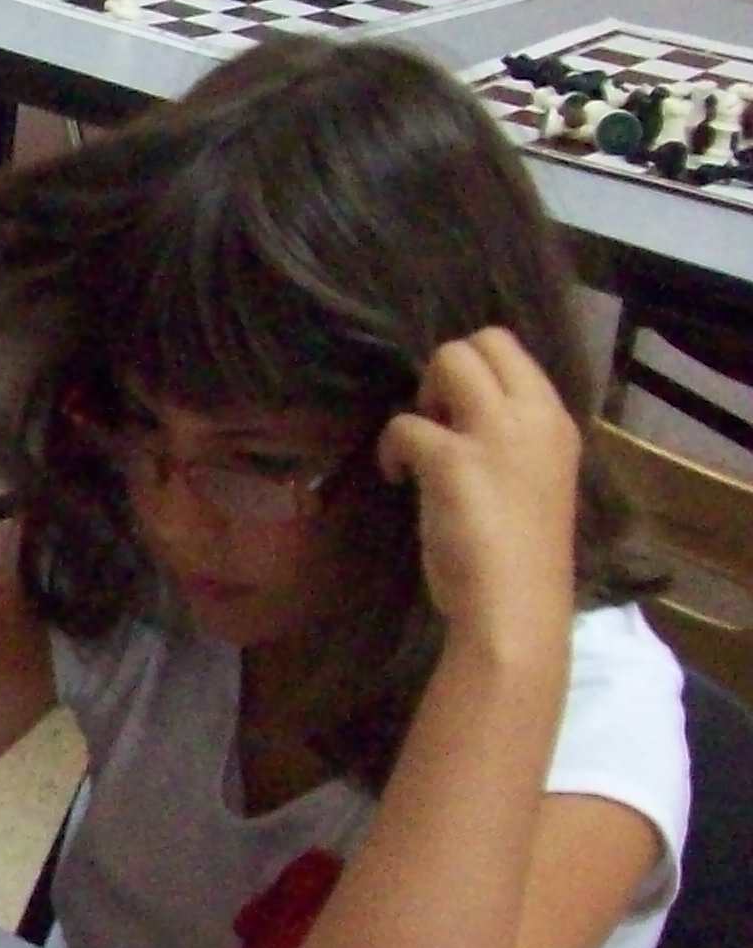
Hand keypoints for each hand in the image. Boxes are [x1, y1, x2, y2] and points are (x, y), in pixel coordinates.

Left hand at [376, 328, 576, 655]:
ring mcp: (495, 433)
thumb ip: (509, 442)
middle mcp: (534, 416)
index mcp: (556, 422)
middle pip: (483, 341)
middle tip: (438, 422)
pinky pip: (403, 423)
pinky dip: (390, 448)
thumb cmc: (522, 556)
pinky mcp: (452, 458)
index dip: (476, 370)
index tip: (459, 413)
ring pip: (449, 360)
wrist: (515, 607)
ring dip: (421, 399)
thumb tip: (460, 418)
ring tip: (421, 450)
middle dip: (447, 371)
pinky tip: (397, 478)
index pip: (514, 351)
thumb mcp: (530, 480)